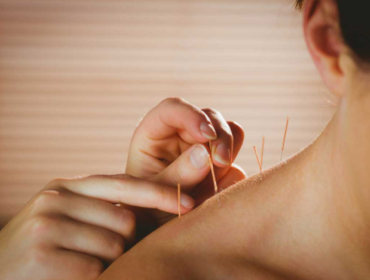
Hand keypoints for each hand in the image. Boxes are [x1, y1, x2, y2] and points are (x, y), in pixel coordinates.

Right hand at [0, 174, 193, 279]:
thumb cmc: (45, 247)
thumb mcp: (69, 218)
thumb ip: (104, 207)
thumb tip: (155, 206)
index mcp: (66, 186)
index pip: (124, 184)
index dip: (159, 193)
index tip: (188, 203)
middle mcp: (55, 198)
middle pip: (125, 219)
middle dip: (125, 241)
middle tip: (99, 252)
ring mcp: (46, 226)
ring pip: (114, 246)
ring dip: (110, 262)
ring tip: (80, 264)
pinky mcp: (41, 258)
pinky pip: (96, 269)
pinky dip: (95, 278)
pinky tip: (71, 277)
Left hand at [126, 98, 245, 227]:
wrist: (159, 229)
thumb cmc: (146, 210)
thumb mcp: (153, 195)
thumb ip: (177, 175)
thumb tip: (204, 153)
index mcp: (154, 134)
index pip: (172, 108)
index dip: (192, 115)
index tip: (206, 136)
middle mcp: (180, 135)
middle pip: (208, 116)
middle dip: (219, 135)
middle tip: (220, 161)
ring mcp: (202, 147)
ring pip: (227, 129)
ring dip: (229, 146)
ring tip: (220, 169)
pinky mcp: (218, 162)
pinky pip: (236, 156)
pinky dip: (233, 166)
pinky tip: (221, 186)